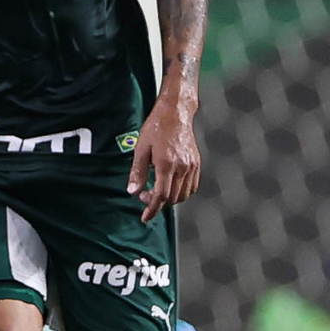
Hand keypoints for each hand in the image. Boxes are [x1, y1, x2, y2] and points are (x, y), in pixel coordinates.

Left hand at [126, 97, 201, 223]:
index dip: (152, 209)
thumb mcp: (141, 149)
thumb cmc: (156, 128)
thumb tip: (133, 192)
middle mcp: (182, 167)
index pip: (161, 196)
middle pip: (172, 198)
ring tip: (156, 190)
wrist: (175, 113)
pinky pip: (192, 187)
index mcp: (166, 164)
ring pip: (183, 195)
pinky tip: (170, 186)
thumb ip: (137, 172)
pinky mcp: (196, 164)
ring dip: (169, 199)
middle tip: (145, 196)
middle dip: (157, 203)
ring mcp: (191, 166)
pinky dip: (181, 193)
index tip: (145, 217)